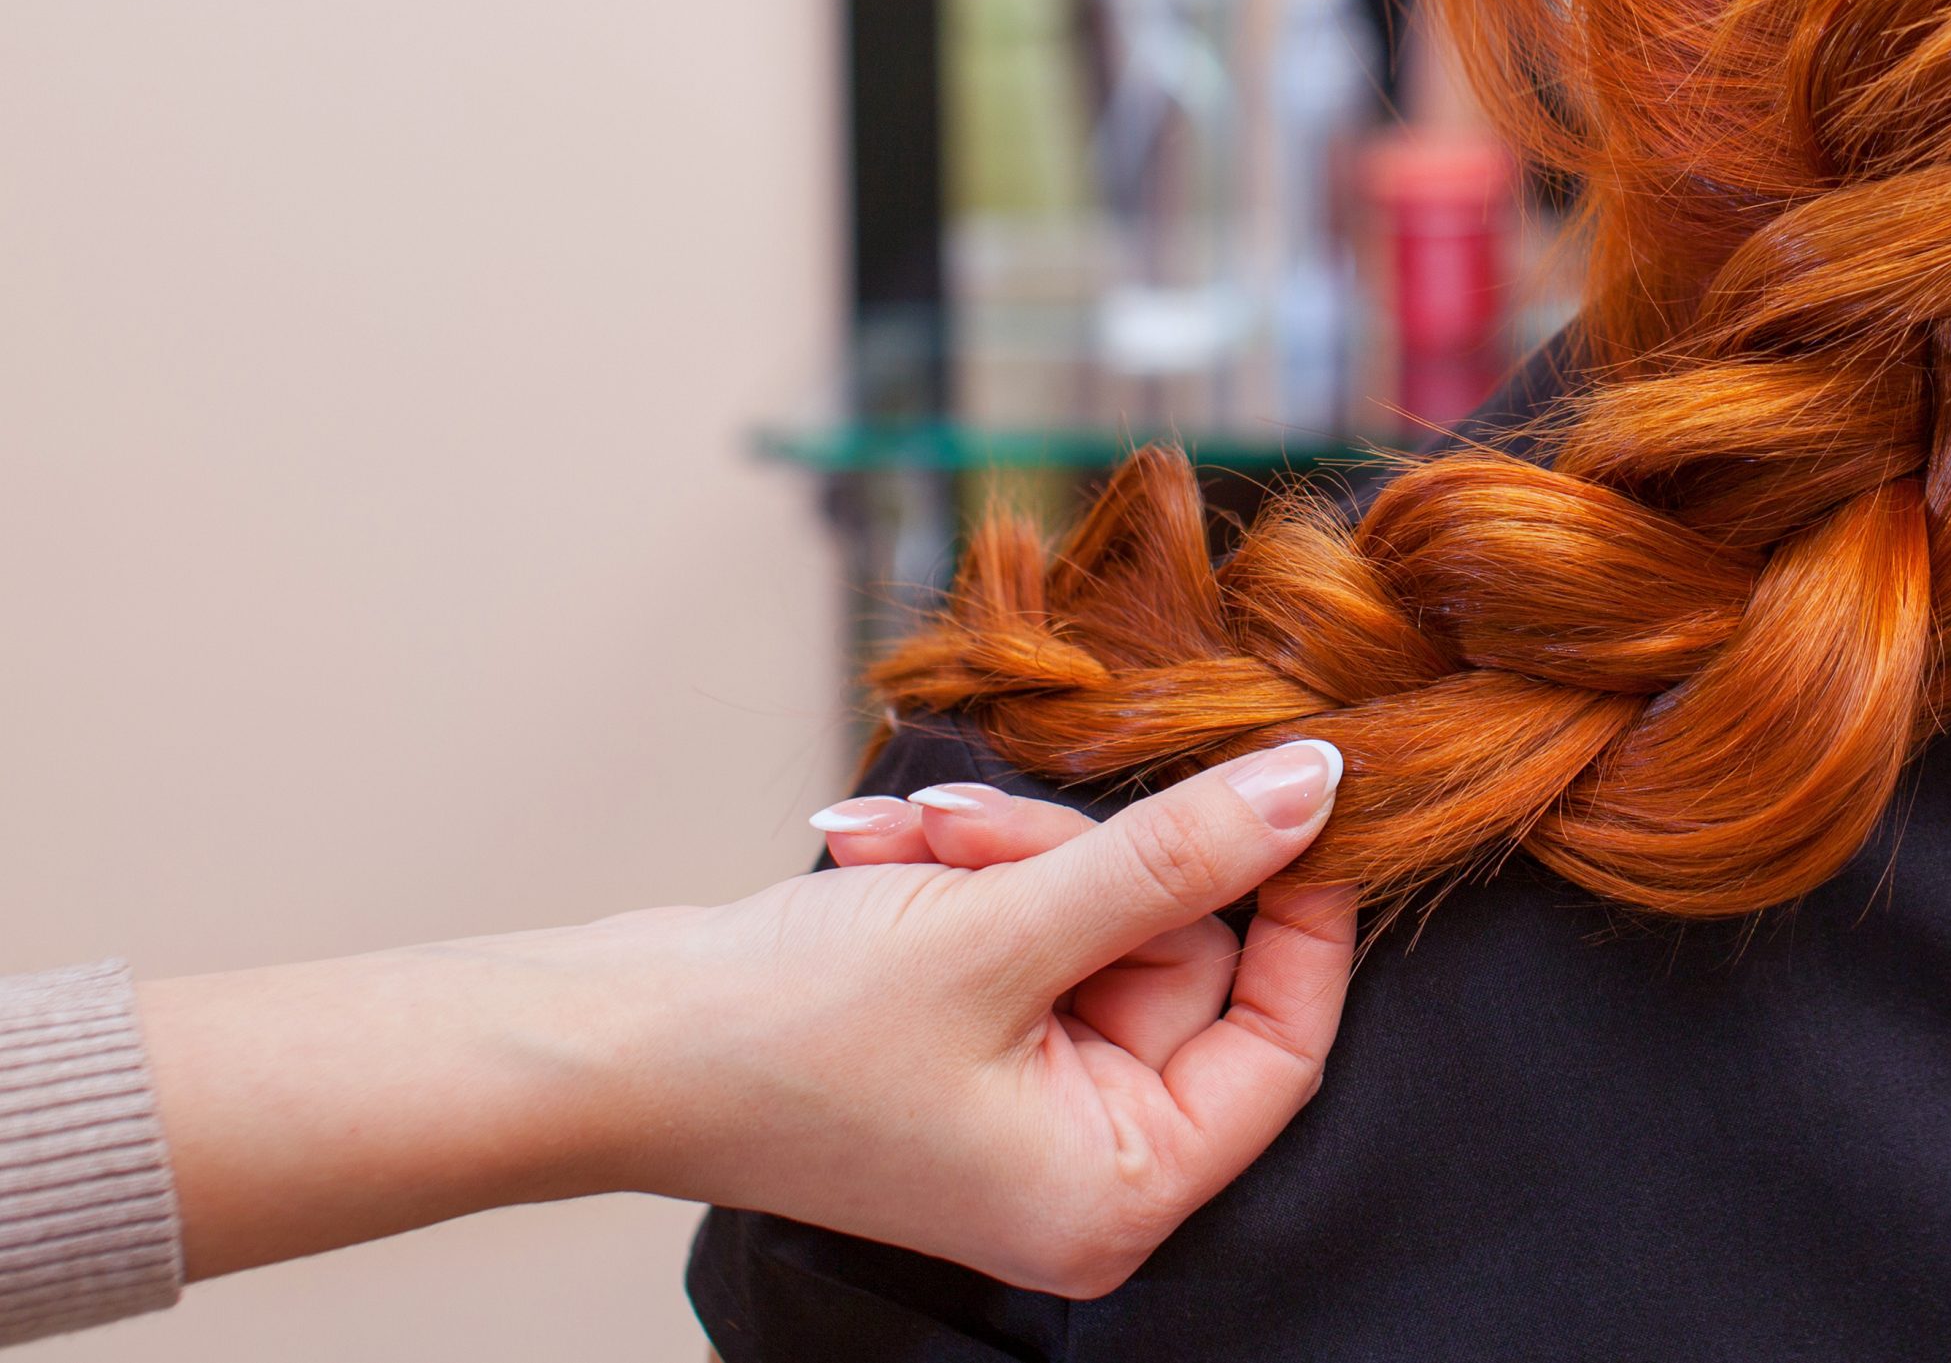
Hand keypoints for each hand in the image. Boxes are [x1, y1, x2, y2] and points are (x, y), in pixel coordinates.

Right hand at [138, 741, 1356, 1300]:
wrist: (604, 1034)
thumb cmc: (785, 1030)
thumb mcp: (1006, 927)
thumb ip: (1174, 857)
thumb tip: (1317, 789)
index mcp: (1114, 1190)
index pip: (1283, 1042)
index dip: (1293, 910)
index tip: (1289, 795)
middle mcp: (1084, 1161)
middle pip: (1183, 959)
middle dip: (1087, 861)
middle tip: (994, 827)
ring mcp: (1027, 1097)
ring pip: (1104, 913)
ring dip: (1016, 850)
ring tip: (918, 841)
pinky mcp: (974, 1033)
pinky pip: (1034, 916)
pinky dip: (975, 867)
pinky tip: (888, 851)